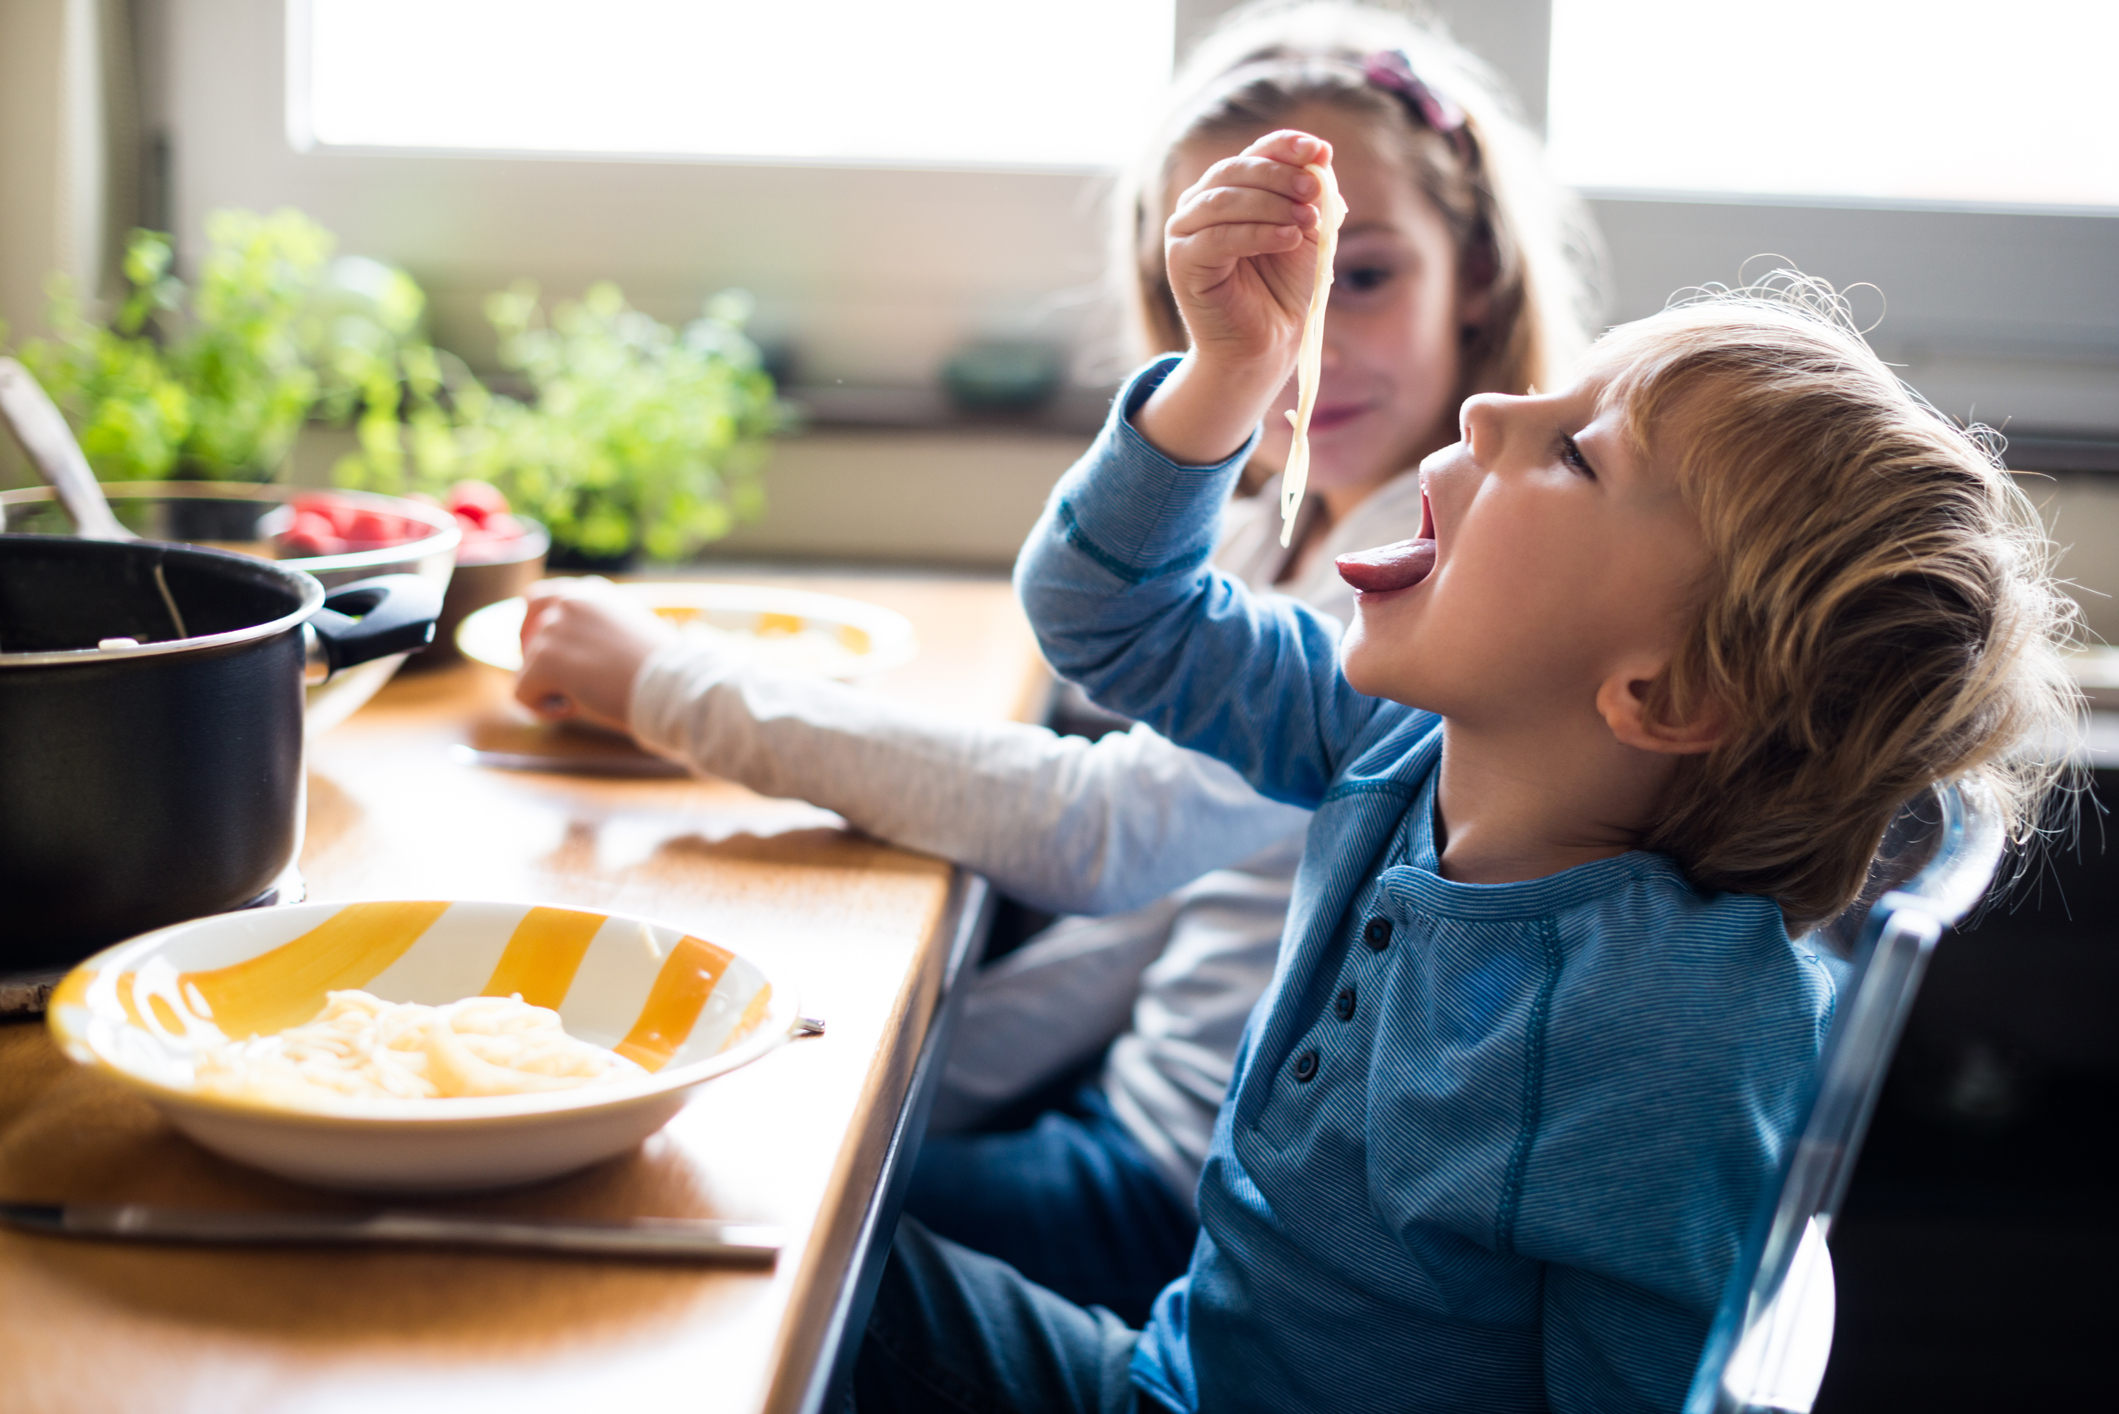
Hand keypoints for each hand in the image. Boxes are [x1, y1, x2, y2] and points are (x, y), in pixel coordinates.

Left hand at [514, 577, 676, 731]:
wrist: (671, 685)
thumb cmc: (662, 671)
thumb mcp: (628, 634)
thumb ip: (596, 632)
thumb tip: (565, 657)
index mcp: (593, 592)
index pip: (542, 599)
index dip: (539, 630)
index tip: (553, 655)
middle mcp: (570, 601)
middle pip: (525, 630)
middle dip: (533, 657)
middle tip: (555, 684)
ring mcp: (554, 628)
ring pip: (527, 668)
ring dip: (550, 689)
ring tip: (587, 700)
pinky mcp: (545, 658)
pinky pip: (522, 692)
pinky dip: (541, 707)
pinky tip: (573, 709)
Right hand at [1139, 130, 1330, 464]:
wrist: (1265, 344)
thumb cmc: (1284, 289)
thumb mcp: (1306, 233)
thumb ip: (1312, 195)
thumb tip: (1320, 157)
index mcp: (1231, 190)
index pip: (1255, 153)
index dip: (1286, 146)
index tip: (1320, 151)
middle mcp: (1201, 204)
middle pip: (1237, 171)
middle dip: (1280, 176)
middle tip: (1314, 191)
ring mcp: (1185, 231)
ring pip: (1225, 200)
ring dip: (1271, 205)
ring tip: (1307, 222)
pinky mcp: (1181, 261)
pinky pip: (1218, 237)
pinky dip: (1257, 233)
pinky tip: (1288, 239)